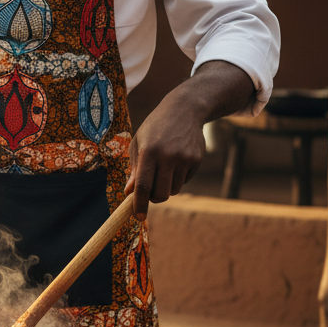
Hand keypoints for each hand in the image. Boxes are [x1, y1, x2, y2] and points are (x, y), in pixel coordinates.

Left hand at [125, 61, 254, 219]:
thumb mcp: (139, 143)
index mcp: (149, 151)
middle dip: (153, 198)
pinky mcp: (197, 160)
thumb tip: (131, 192)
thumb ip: (135, 169)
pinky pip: (184, 182)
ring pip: (173, 190)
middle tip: (149, 192)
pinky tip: (175, 161)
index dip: (140, 204)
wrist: (185, 109)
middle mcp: (168, 156)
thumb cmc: (155, 127)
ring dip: (165, 188)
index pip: (144, 185)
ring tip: (162, 170)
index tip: (138, 217)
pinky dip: (177, 179)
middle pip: (160, 193)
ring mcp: (185, 159)